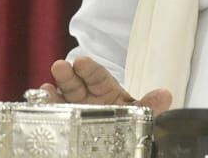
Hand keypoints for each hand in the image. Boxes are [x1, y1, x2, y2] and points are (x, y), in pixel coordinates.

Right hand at [40, 56, 172, 115]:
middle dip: (68, 75)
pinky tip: (41, 103)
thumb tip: (166, 95)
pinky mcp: (65, 127)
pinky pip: (54, 116)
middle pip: (77, 84)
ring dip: (54, 92)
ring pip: (63, 99)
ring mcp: (75, 113)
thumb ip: (149, 106)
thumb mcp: (140, 116)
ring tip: (45, 88)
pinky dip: (47, 109)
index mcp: (107, 92)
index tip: (82, 61)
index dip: (90, 69)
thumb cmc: (130, 127)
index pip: (98, 77)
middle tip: (60, 66)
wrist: (117, 147)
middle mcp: (89, 99)